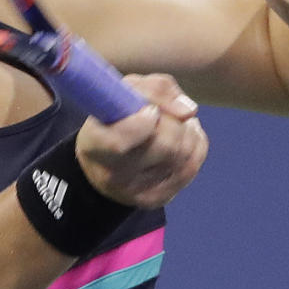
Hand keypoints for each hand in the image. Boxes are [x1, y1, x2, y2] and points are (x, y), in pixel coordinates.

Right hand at [75, 74, 207, 207]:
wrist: (104, 161)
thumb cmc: (114, 119)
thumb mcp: (123, 92)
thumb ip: (154, 89)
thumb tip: (188, 111)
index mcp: (94, 145)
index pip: (119, 142)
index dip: (143, 122)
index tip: (150, 111)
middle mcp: (112, 175)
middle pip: (165, 145)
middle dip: (173, 121)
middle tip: (163, 114)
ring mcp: (136, 192)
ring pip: (183, 153)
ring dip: (186, 130)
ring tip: (173, 123)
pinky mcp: (157, 199)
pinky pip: (193, 164)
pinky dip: (194, 143)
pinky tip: (182, 137)